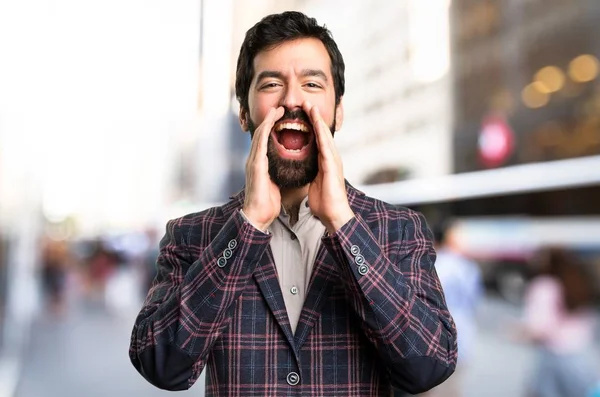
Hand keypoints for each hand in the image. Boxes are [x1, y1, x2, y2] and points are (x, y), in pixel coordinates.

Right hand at [242, 106, 284, 230]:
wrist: (258, 215)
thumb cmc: (267, 202)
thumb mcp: (275, 183)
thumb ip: (278, 172)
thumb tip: (288, 167)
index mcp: (260, 164)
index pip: (266, 141)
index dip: (272, 128)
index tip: (282, 119)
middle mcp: (254, 160)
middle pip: (262, 134)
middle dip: (270, 120)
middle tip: (280, 108)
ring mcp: (253, 162)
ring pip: (260, 135)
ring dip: (268, 121)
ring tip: (277, 110)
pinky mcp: (256, 165)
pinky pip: (260, 144)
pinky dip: (265, 131)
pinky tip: (270, 122)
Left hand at [303, 102, 353, 233]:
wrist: (333, 214)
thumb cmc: (324, 202)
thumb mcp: (314, 183)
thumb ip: (312, 173)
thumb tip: (305, 169)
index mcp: (325, 162)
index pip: (317, 140)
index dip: (311, 126)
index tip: (304, 114)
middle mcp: (331, 158)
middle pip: (322, 134)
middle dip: (315, 118)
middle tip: (307, 103)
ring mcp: (333, 161)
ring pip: (325, 136)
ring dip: (318, 121)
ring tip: (311, 108)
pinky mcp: (332, 166)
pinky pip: (326, 147)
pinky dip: (321, 135)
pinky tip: (317, 125)